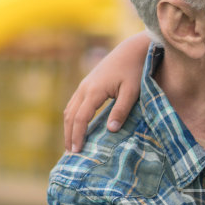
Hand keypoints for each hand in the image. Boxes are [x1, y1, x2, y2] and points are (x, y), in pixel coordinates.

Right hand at [63, 33, 150, 152]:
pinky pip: (74, 103)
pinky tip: (76, 127)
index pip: (80, 118)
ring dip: (68, 127)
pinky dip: (72, 117)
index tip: (77, 151)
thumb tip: (110, 130)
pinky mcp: (88, 84)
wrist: (132, 50)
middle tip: (71, 153)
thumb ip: (122, 110)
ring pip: (69, 109)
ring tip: (71, 144)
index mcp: (94, 91)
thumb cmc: (135, 70)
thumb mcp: (132, 91)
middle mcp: (85, 88)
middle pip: (70, 115)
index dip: (77, 136)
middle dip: (69, 135)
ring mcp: (84, 85)